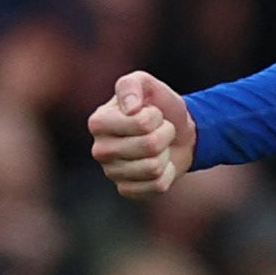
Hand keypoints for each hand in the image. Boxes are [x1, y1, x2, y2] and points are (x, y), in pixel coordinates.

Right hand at [88, 70, 196, 196]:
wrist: (177, 131)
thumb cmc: (158, 105)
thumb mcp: (146, 83)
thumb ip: (133, 84)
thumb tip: (130, 109)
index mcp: (98, 121)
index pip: (141, 123)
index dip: (155, 116)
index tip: (151, 112)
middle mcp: (100, 150)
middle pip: (150, 145)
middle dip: (165, 134)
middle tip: (160, 129)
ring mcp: (111, 173)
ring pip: (154, 167)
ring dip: (166, 154)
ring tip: (159, 146)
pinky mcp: (126, 191)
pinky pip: (157, 186)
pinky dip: (167, 173)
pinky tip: (159, 165)